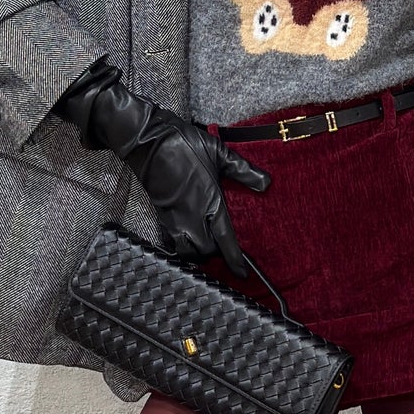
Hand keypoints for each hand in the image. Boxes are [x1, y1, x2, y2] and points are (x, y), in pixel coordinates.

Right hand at [53, 61, 270, 274]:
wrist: (147, 140)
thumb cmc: (183, 143)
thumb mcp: (219, 152)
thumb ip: (242, 170)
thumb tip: (266, 183)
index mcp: (210, 201)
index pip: (225, 239)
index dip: (235, 260)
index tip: (242, 273)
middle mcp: (192, 214)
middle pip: (205, 252)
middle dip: (216, 256)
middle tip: (224, 252)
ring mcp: (174, 217)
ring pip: (186, 251)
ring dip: (197, 254)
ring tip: (205, 249)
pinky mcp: (161, 214)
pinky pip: (172, 241)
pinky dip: (181, 247)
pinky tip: (187, 239)